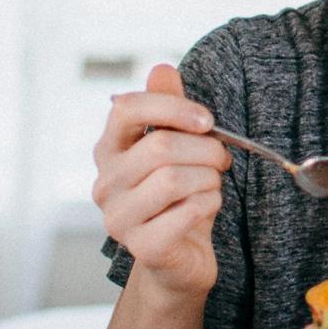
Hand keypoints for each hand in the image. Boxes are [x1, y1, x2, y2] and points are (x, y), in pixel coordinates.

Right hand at [91, 62, 230, 299]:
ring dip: (209, 178)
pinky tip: (206, 207)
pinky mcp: (142, 247)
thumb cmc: (179, 198)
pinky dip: (210, 204)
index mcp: (109, 150)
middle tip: (222, 158)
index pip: (125, 109)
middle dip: (205, 149)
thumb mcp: (177, 148)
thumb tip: (161, 68)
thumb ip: (168, 107)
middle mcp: (105, 183)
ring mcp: (118, 218)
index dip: (171, 106)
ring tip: (211, 184)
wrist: (180, 260)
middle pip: (159, 146)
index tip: (206, 120)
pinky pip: (189, 211)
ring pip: (174, 179)